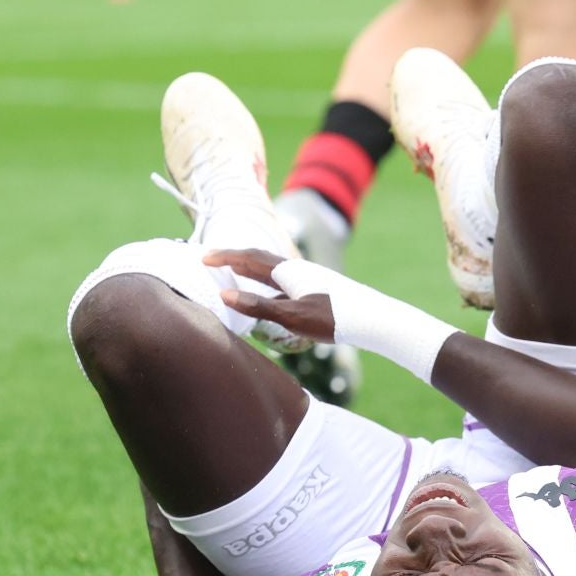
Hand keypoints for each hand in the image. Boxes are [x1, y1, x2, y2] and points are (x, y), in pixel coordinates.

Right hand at [203, 248, 336, 343]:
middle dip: (235, 259)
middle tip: (213, 260)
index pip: (249, 258)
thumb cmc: (333, 318)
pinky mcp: (315, 291)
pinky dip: (266, 287)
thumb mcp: (291, 316)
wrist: (372, 319)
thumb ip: (258, 306)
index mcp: (288, 271)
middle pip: (260, 260)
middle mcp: (296, 270)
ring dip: (251, 271)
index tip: (203, 257)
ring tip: (234, 273)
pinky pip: (282, 285)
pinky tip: (266, 299)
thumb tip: (224, 294)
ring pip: (272, 272)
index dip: (225, 257)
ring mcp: (307, 280)